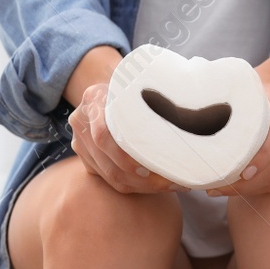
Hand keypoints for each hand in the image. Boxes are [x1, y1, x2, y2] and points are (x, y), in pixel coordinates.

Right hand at [64, 46, 180, 194]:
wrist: (110, 88)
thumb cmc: (132, 85)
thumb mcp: (138, 82)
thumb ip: (153, 90)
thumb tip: (188, 103)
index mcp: (94, 99)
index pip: (103, 135)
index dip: (125, 157)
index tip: (148, 168)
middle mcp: (81, 122)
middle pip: (109, 163)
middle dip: (143, 180)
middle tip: (173, 182)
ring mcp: (81, 143)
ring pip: (112, 177)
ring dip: (143, 186)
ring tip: (171, 185)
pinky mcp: (88, 160)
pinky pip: (111, 181)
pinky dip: (136, 186)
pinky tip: (157, 186)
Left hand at [205, 79, 269, 197]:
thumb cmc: (244, 93)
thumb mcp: (234, 88)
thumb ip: (214, 97)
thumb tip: (181, 116)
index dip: (261, 154)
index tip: (241, 171)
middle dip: (248, 183)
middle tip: (217, 187)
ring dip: (251, 189)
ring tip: (221, 189)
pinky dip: (261, 188)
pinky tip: (240, 188)